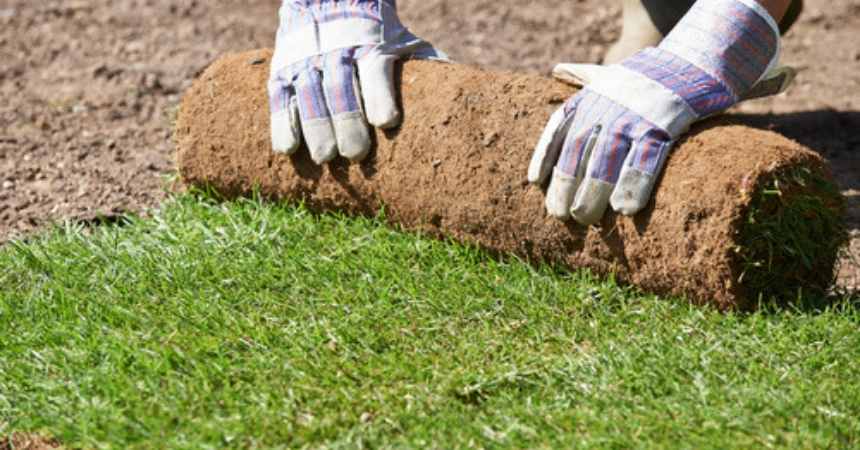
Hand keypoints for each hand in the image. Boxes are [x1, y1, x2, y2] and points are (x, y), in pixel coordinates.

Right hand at [268, 0, 446, 163]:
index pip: (375, 71)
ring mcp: (307, 61)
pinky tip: (288, 150)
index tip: (386, 122)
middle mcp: (337, 52)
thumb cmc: (378, 35)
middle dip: (347, 122)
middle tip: (355, 154)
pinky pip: (281, 98)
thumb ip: (426, 66)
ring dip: (317, 129)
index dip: (380, 96)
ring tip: (326, 158)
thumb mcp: (402, 43)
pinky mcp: (284, 70)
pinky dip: (283, 123)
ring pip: (310, 96)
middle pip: (340, 89)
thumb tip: (465, 94)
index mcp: (371, 46)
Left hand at [528, 0, 794, 224]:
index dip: (545, 153)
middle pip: (579, 148)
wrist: (697, 62)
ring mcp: (636, 113)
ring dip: (592, 192)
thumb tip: (558, 68)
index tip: (534, 181)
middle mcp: (609, 103)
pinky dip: (634, 185)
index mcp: (593, 93)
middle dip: (566, 183)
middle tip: (561, 214)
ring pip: (607, 158)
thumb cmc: (650, 77)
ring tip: (584, 218)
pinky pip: (646, 160)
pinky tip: (624, 210)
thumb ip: (585, 75)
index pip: (559, 124)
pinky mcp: (665, 123)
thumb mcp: (614, 71)